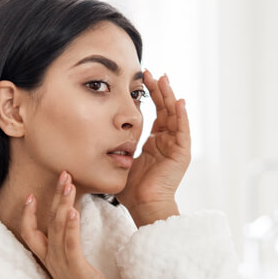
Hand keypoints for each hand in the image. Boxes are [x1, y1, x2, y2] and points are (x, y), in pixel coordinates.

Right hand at [20, 171, 122, 278]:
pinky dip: (70, 226)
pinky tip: (73, 211)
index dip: (27, 214)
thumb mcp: (75, 264)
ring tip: (69, 184)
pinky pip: (70, 243)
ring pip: (58, 227)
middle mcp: (51, 259)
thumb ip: (69, 247)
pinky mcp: (76, 267)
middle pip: (47, 222)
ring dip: (63, 203)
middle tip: (63, 174)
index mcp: (49, 258)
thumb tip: (72, 229)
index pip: (30, 233)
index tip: (30, 195)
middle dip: (55, 196)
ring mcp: (62, 263)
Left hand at [117, 70, 190, 226]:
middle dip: (159, 90)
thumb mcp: (121, 161)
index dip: (150, 96)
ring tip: (164, 79)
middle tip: (151, 72)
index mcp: (155, 143)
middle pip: (165, 110)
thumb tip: (94, 137)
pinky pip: (183, 130)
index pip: (155, 114)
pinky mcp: (182, 154)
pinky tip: (178, 100)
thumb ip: (116, 147)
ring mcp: (176, 147)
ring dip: (169, 97)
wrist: (143, 206)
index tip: (142, 79)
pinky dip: (182, 115)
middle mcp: (167, 142)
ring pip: (175, 116)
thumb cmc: (131, 190)